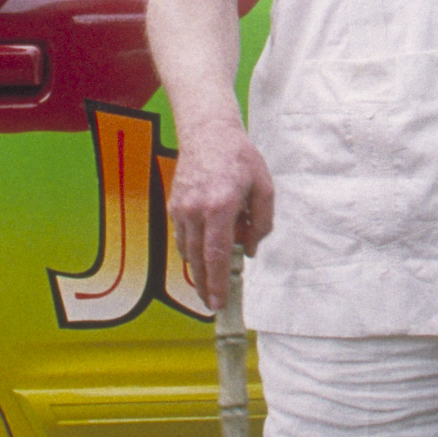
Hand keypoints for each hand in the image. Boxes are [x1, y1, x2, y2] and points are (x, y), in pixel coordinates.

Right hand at [164, 121, 275, 312]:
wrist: (208, 133)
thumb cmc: (240, 158)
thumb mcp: (264, 188)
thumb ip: (261, 222)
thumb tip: (250, 249)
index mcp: (221, 206)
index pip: (216, 254)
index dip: (216, 282)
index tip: (218, 302)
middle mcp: (196, 210)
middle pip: (197, 259)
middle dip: (205, 285)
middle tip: (213, 303)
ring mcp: (181, 208)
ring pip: (188, 250)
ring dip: (199, 268)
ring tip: (212, 280)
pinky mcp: (174, 206)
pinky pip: (182, 237)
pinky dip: (193, 249)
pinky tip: (205, 251)